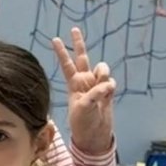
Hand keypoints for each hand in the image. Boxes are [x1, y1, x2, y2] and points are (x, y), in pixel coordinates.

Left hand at [53, 27, 115, 156]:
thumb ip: (95, 93)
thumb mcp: (84, 108)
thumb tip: (108, 84)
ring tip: (102, 88)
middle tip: (73, 29)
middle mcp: (84, 81)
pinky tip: (108, 96)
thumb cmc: (82, 123)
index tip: (54, 39)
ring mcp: (96, 85)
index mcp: (73, 84)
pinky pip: (111, 81)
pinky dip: (110, 86)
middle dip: (79, 44)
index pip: (66, 64)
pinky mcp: (108, 92)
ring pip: (102, 69)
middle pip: (82, 58)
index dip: (61, 52)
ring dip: (103, 74)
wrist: (94, 135)